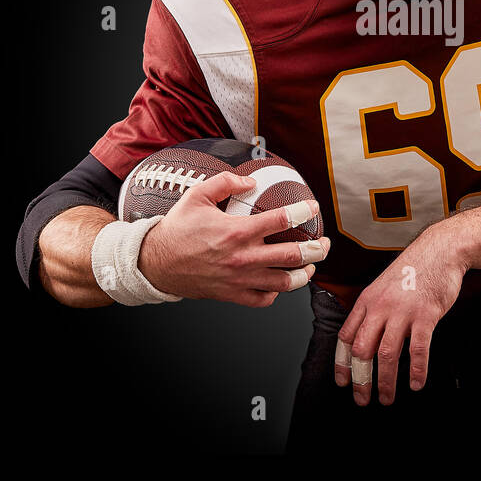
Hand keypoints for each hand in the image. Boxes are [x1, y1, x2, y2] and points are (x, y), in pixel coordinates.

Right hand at [137, 171, 328, 305]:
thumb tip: (251, 181)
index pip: (281, 219)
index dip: (303, 212)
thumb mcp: (197, 195)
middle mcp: (242, 257)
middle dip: (317, 249)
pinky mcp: (233, 295)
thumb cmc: (177, 230)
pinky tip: (279, 282)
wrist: (155, 263)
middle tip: (324, 243)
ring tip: (310, 266)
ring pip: (285, 282)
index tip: (312, 207)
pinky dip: (277, 292)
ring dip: (304, 274)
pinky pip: (264, 299)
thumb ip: (225, 182)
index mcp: (236, 231)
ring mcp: (240, 279)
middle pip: (294, 255)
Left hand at [334, 228, 466, 404]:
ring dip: (386, 382)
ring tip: (387, 398)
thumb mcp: (383, 286)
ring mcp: (403, 311)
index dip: (342, 363)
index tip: (343, 382)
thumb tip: (365, 338)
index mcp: (367, 301)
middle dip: (361, 380)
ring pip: (387, 354)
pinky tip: (416, 383)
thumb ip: (373, 310)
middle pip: (362, 350)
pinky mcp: (426, 315)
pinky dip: (417, 370)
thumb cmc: (413, 270)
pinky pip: (418, 349)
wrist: (440, 250)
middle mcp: (381, 307)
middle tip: (363, 399)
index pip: (346, 336)